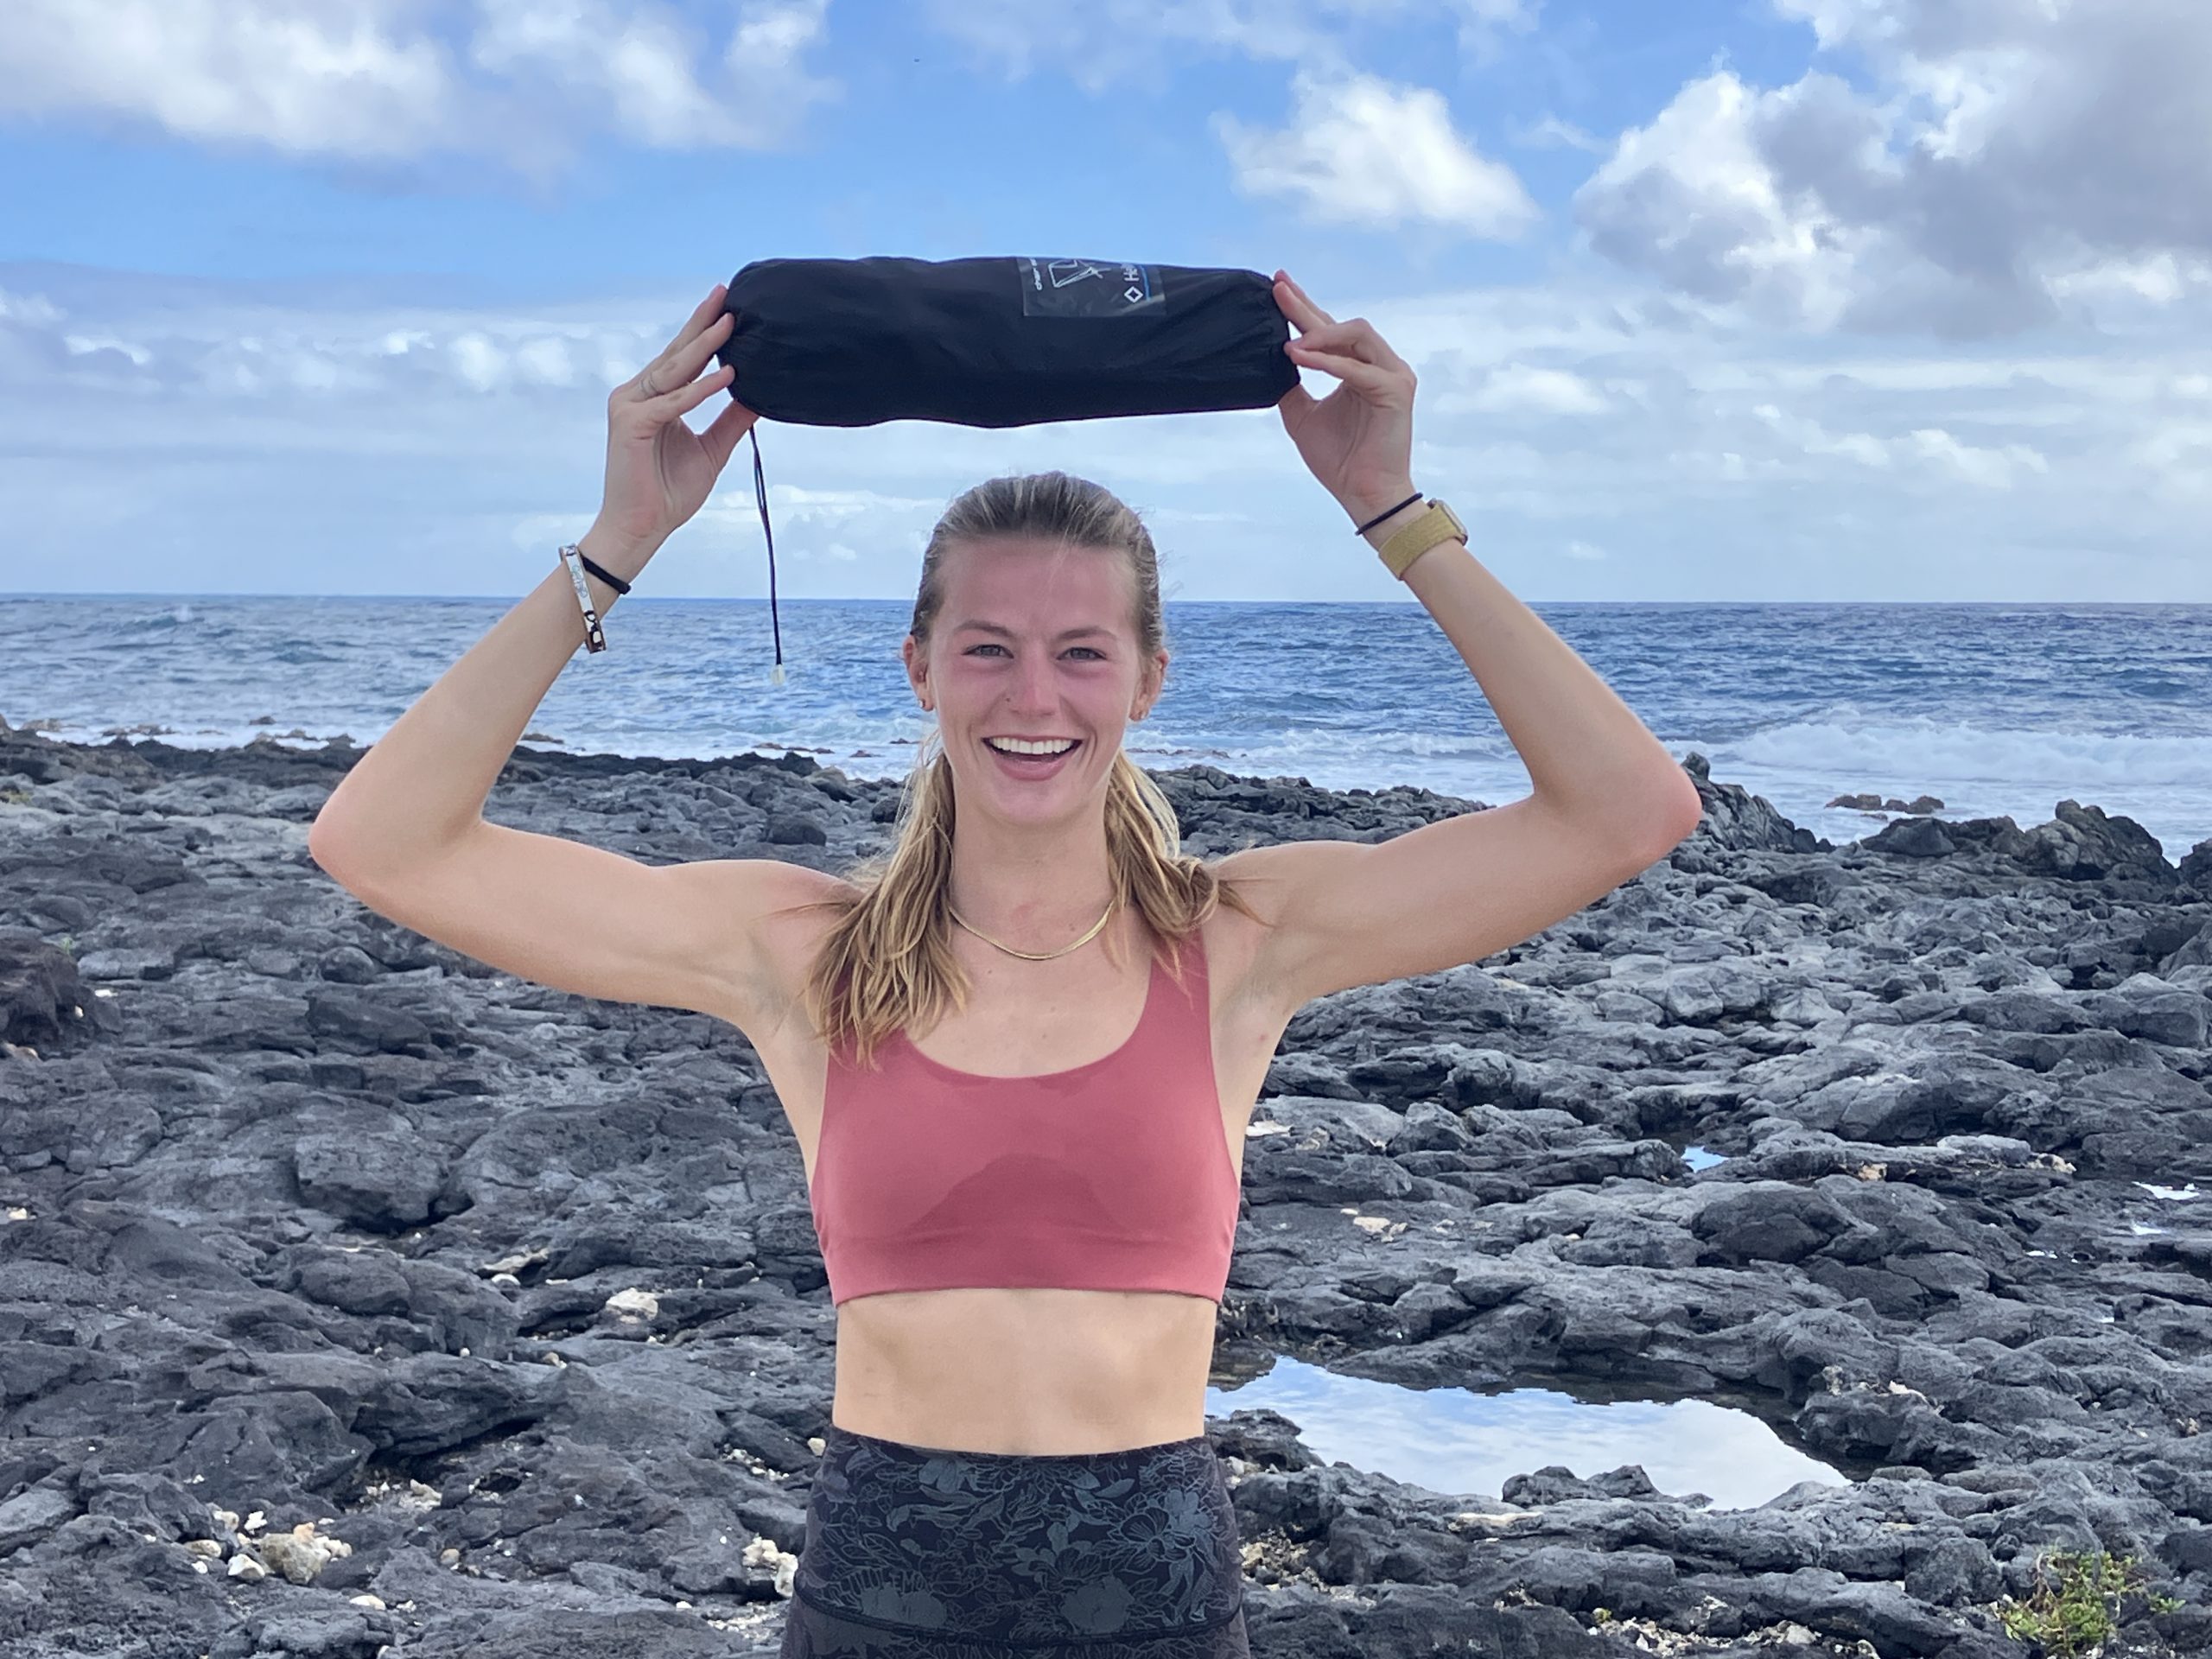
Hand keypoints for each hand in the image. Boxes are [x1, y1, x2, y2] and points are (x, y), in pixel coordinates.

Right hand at [589, 284, 757, 565]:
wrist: (642, 529)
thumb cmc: (668, 492)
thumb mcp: (712, 449)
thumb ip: (731, 420)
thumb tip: (758, 397)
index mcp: (654, 396)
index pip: (683, 358)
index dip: (705, 332)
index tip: (730, 307)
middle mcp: (638, 394)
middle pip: (676, 353)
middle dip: (703, 323)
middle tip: (726, 293)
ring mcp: (631, 406)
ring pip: (674, 371)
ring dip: (704, 346)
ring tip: (731, 323)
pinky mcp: (631, 424)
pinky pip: (673, 402)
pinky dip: (700, 390)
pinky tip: (726, 375)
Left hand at [1271, 270, 1417, 523]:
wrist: (1363, 495)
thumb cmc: (1340, 460)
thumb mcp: (1302, 417)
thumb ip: (1290, 387)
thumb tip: (1267, 363)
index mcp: (1357, 367)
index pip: (1328, 330)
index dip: (1303, 307)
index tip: (1277, 285)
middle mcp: (1378, 364)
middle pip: (1341, 324)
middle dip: (1307, 307)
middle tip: (1279, 289)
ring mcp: (1391, 375)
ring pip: (1357, 334)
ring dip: (1320, 335)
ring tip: (1289, 344)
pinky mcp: (1397, 391)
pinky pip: (1359, 368)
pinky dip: (1329, 362)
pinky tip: (1300, 358)